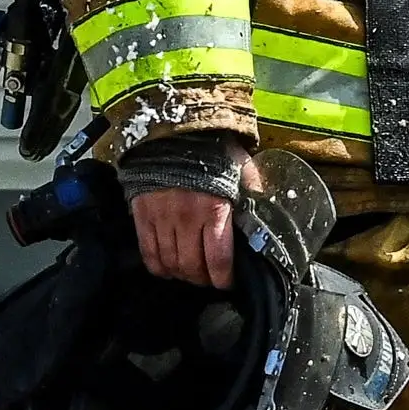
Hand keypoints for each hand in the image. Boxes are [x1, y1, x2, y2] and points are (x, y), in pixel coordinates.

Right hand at [131, 155, 260, 288]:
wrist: (173, 127)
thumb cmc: (212, 148)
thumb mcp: (241, 168)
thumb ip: (252, 192)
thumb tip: (266, 211)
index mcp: (214, 209)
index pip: (218, 261)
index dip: (224, 279)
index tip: (228, 282)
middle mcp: (186, 218)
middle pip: (192, 267)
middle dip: (203, 279)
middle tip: (210, 278)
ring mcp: (161, 218)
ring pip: (171, 263)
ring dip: (182, 274)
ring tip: (191, 272)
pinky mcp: (142, 214)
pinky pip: (148, 252)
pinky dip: (158, 267)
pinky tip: (168, 268)